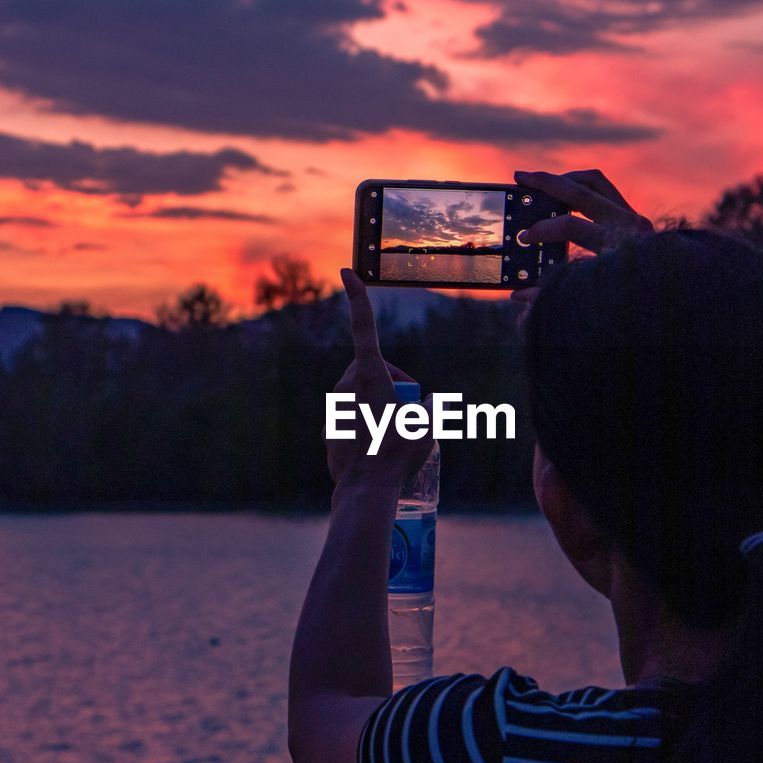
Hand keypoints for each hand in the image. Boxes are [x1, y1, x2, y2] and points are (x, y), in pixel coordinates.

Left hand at [327, 269, 432, 488]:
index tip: (348, 272)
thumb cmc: (398, 454)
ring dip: (380, 401)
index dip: (359, 297)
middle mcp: (346, 385)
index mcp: (369, 376)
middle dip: (393, 380)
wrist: (365, 490)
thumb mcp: (429, 426)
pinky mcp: (328, 426)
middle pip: (372, 368)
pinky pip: (351, 414)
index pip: (364, 328)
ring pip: (361, 392)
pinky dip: (366, 421)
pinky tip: (378, 444)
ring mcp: (334, 406)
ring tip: (396, 429)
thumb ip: (434, 406)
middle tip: (411, 407)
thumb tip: (432, 402)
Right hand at [509, 168, 652, 320]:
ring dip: (566, 179)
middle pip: (581, 190)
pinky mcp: (635, 216)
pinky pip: (604, 190)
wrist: (672, 299)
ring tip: (542, 182)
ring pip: (595, 181)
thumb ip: (553, 297)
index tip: (526, 237)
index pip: (572, 226)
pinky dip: (582, 187)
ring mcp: (634, 217)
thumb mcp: (591, 303)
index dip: (544, 229)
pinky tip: (565, 195)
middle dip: (547, 182)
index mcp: (618, 246)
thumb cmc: (631, 303)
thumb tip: (518, 295)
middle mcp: (629, 225)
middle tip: (521, 177)